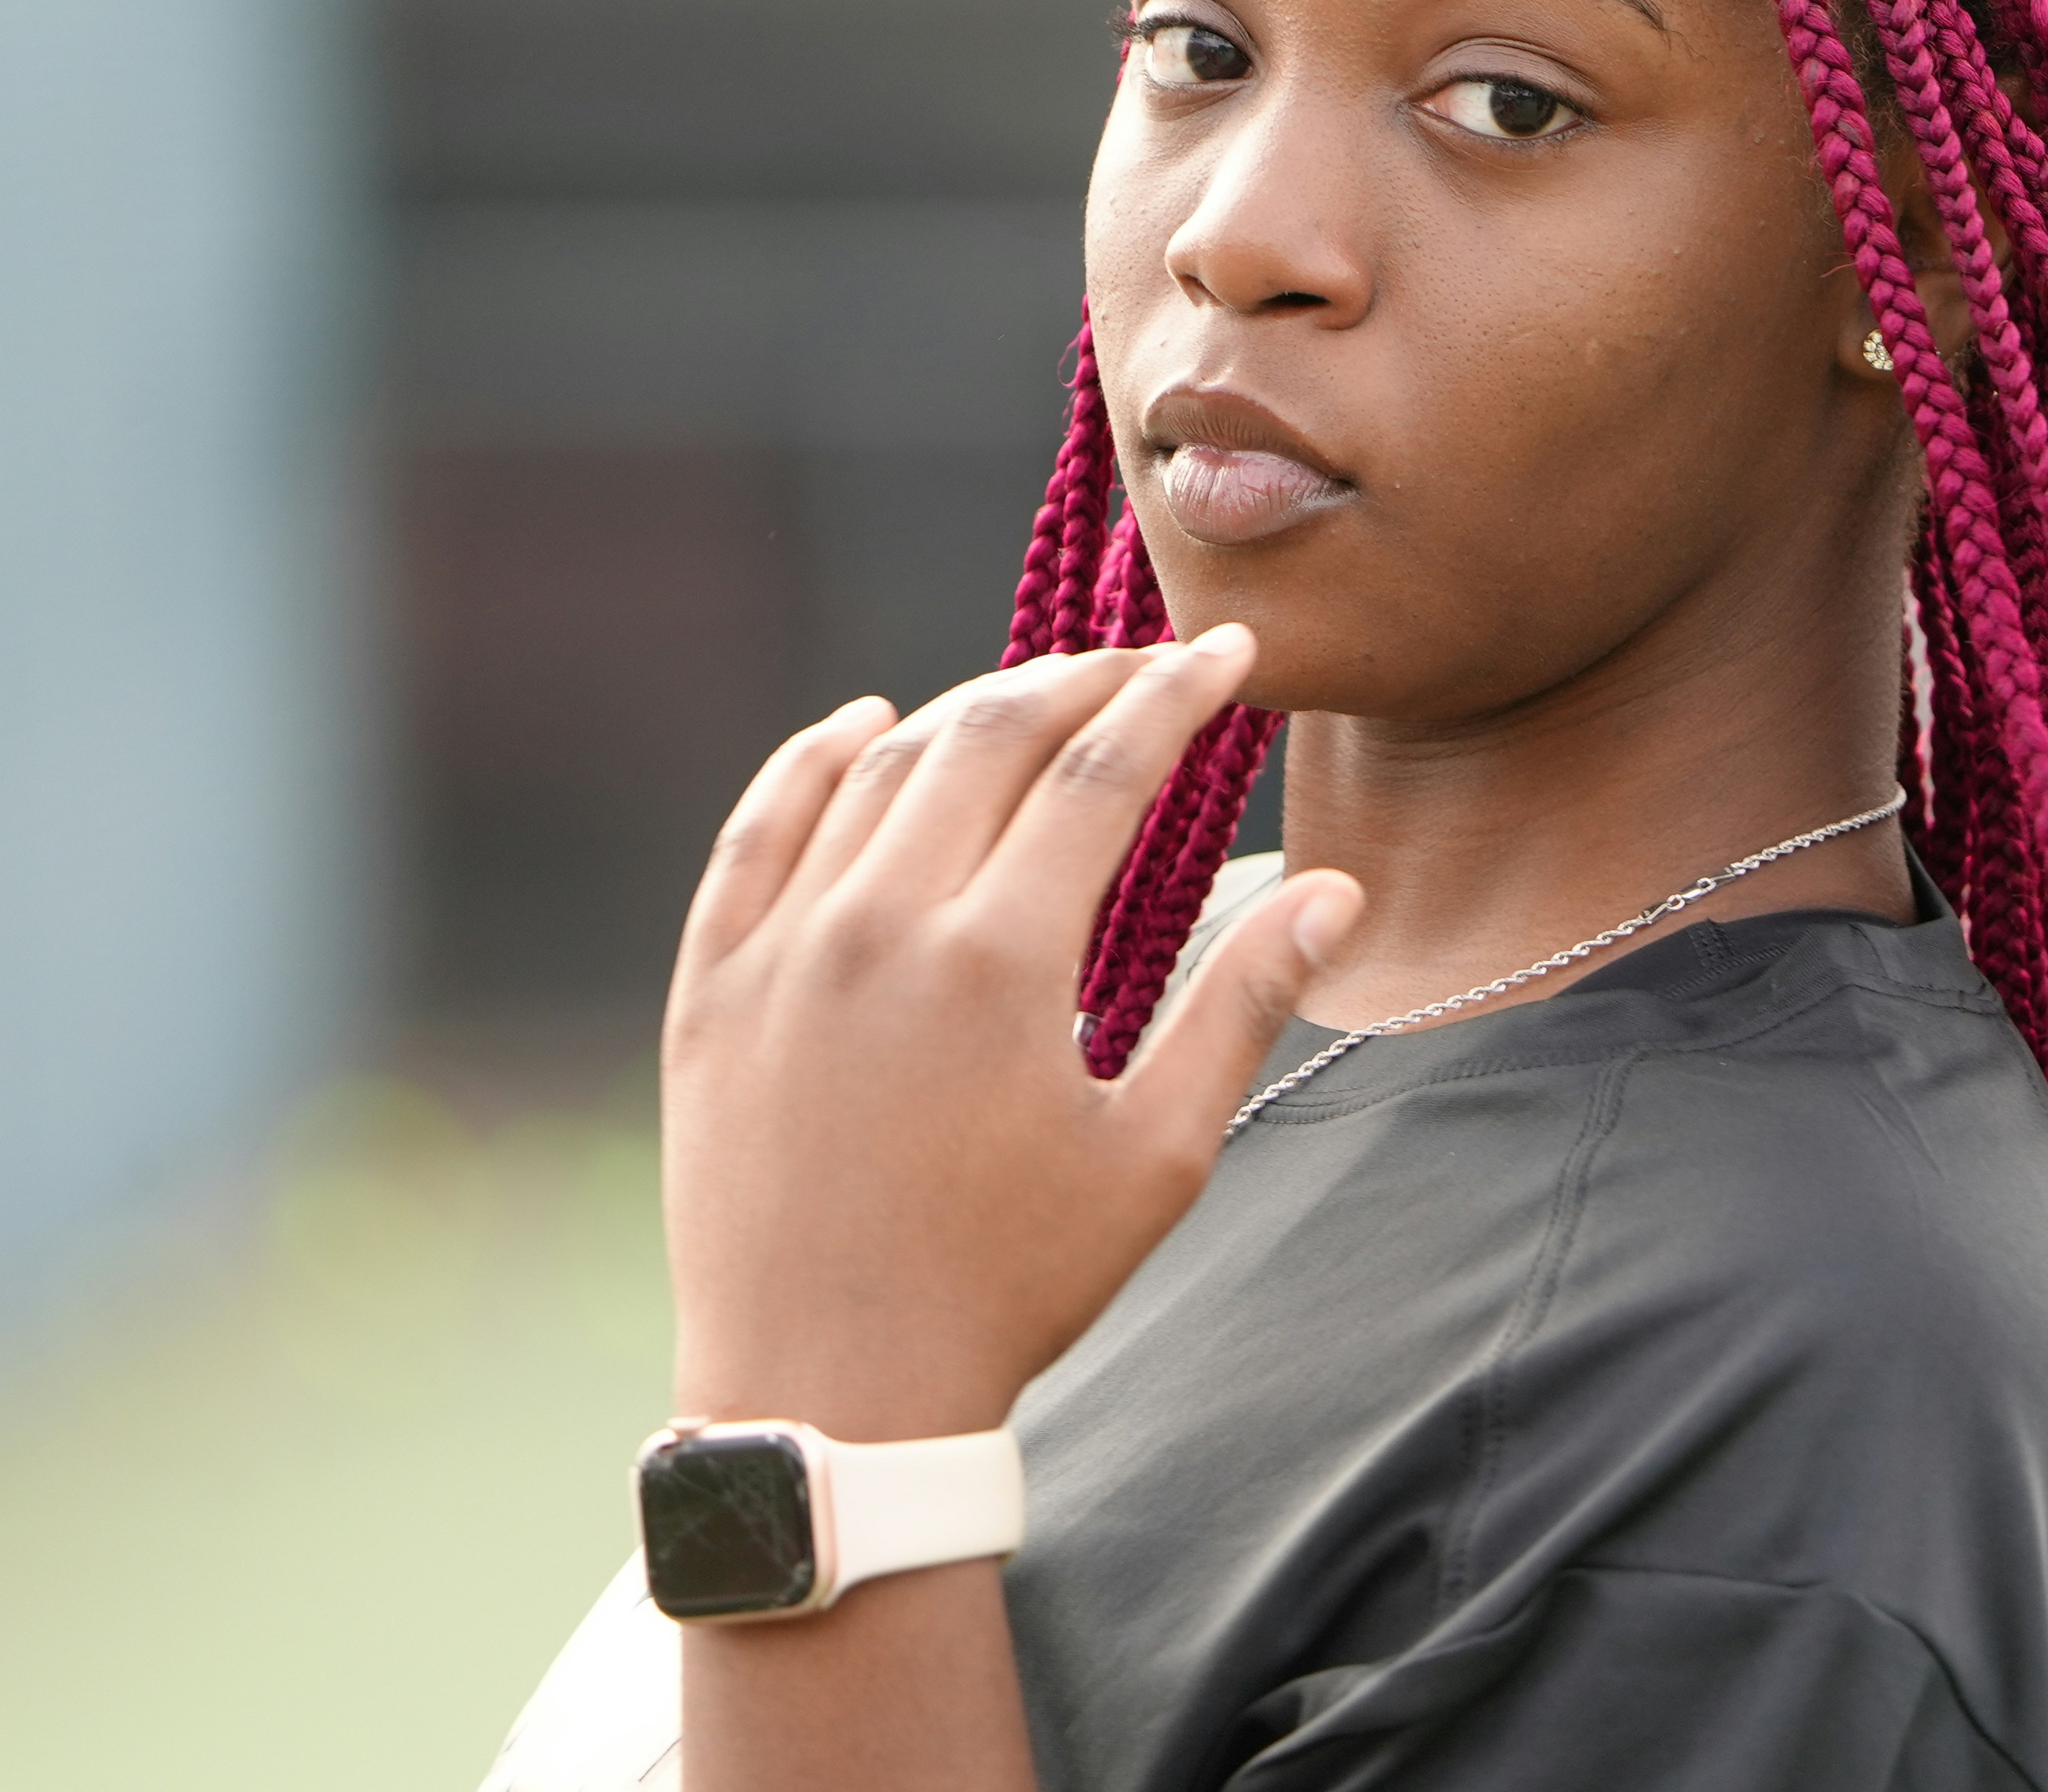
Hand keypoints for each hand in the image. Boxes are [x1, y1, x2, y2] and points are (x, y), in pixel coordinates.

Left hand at [658, 628, 1361, 1440]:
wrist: (828, 1391)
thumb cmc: (1013, 1285)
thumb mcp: (1156, 1156)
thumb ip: (1243, 1006)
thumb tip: (1335, 893)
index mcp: (998, 959)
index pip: (1102, 771)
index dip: (1174, 698)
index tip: (1225, 657)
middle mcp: (878, 924)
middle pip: (989, 738)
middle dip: (1080, 680)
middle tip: (1141, 667)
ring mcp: (781, 950)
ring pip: (875, 769)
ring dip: (965, 712)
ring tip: (1033, 699)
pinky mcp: (712, 987)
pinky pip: (757, 831)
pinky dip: (811, 761)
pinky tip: (859, 727)